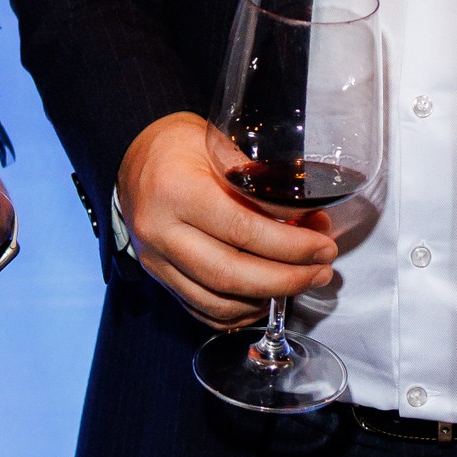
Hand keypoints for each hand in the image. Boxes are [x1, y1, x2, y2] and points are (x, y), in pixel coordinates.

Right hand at [116, 112, 336, 330]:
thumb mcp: (218, 144)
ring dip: (267, 299)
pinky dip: (239, 312)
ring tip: (302, 282)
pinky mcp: (158, 276)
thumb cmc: (180, 145)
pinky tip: (265, 297)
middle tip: (322, 271)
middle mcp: (160, 231)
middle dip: (287, 279)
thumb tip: (308, 216)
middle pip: (231, 274)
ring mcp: (155, 260)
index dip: (291, 246)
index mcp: (177, 190)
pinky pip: (202, 310)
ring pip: (217, 301)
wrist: (133, 156)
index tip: (323, 247)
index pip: (242, 230)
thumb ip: (259, 180)